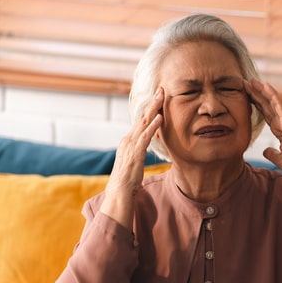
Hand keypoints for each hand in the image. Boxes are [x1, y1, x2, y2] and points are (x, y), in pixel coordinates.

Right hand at [101, 87, 163, 227]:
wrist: (119, 193)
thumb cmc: (129, 179)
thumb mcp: (136, 160)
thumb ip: (142, 149)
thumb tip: (151, 142)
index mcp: (128, 140)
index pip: (140, 120)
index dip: (150, 107)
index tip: (159, 95)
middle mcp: (128, 140)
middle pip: (142, 116)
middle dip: (152, 102)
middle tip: (162, 88)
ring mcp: (130, 146)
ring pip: (143, 123)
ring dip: (154, 108)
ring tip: (162, 96)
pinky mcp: (135, 154)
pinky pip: (145, 137)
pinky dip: (152, 127)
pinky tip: (160, 118)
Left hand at [244, 79, 281, 205]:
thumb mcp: (279, 158)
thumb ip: (271, 153)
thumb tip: (266, 150)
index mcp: (280, 129)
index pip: (265, 113)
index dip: (256, 103)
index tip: (246, 95)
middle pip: (267, 104)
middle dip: (256, 93)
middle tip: (245, 83)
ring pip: (271, 101)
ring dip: (261, 90)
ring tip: (251, 80)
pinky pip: (279, 104)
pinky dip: (272, 94)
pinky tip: (265, 85)